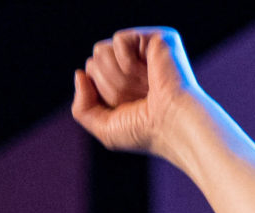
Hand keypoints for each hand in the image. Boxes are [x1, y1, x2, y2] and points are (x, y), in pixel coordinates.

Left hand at [71, 28, 207, 159]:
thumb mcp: (104, 127)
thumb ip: (81, 108)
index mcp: (124, 82)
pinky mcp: (156, 38)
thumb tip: (79, 73)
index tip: (126, 108)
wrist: (174, 125)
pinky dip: (130, 63)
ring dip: (118, 77)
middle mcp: (135, 64)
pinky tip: (149, 73)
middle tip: (137, 97)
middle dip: (109, 86)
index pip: (90, 74)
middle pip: (94, 61)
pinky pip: (119, 40)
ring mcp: (145, 50)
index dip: (101, 94)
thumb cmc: (145, 131)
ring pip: (101, 50)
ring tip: (144, 86)